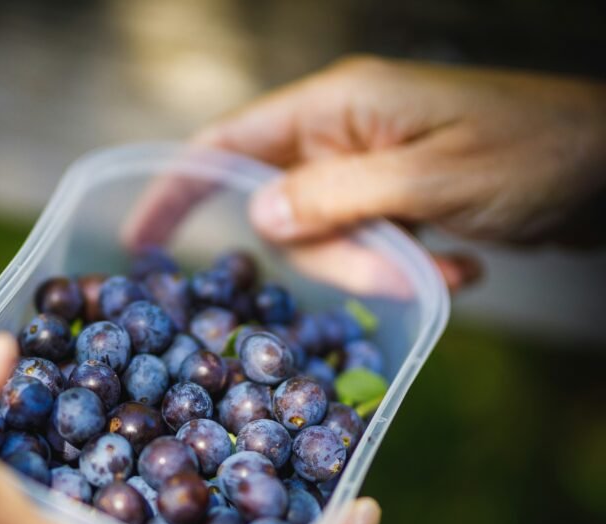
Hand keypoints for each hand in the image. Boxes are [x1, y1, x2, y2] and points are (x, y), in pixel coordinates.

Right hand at [124, 56, 605, 290]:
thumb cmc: (533, 154)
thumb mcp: (431, 180)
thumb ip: (336, 199)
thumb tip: (255, 220)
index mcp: (336, 106)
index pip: (228, 144)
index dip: (178, 187)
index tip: (140, 239)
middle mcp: (341, 132)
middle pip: (286, 211)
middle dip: (337, 256)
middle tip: (401, 267)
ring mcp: (368, 166)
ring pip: (330, 241)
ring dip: (383, 266)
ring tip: (448, 260)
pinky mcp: (395, 196)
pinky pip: (370, 247)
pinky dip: (408, 265)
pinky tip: (462, 259)